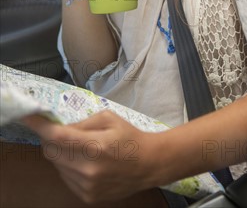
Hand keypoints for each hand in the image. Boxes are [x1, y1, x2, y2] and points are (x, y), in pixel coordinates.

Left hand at [23, 111, 156, 203]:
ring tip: (77, 146)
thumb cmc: (129, 137)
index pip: (57, 136)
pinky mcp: (88, 197)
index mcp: (95, 146)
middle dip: (49, 138)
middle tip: (56, 130)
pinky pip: (66, 178)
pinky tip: (83, 160)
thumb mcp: (108, 118)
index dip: (40, 126)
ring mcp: (87, 186)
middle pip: (51, 152)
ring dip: (59, 153)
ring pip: (57, 166)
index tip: (29, 116)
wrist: (149, 164)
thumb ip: (82, 123)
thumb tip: (60, 128)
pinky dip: (68, 167)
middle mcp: (88, 169)